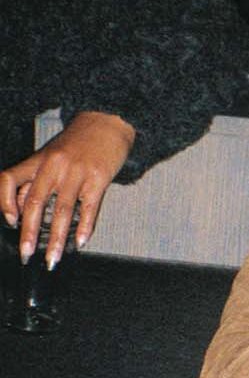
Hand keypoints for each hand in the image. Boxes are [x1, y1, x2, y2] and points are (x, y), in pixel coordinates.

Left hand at [0, 111, 134, 266]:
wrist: (109, 120)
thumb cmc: (80, 141)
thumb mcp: (52, 155)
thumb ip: (36, 179)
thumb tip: (22, 209)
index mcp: (38, 160)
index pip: (9, 180)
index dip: (5, 202)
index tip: (11, 221)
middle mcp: (54, 166)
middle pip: (36, 203)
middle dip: (30, 233)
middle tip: (27, 254)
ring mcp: (77, 172)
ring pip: (63, 210)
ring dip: (57, 238)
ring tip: (55, 257)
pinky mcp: (99, 177)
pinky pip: (89, 206)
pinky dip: (84, 227)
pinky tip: (81, 242)